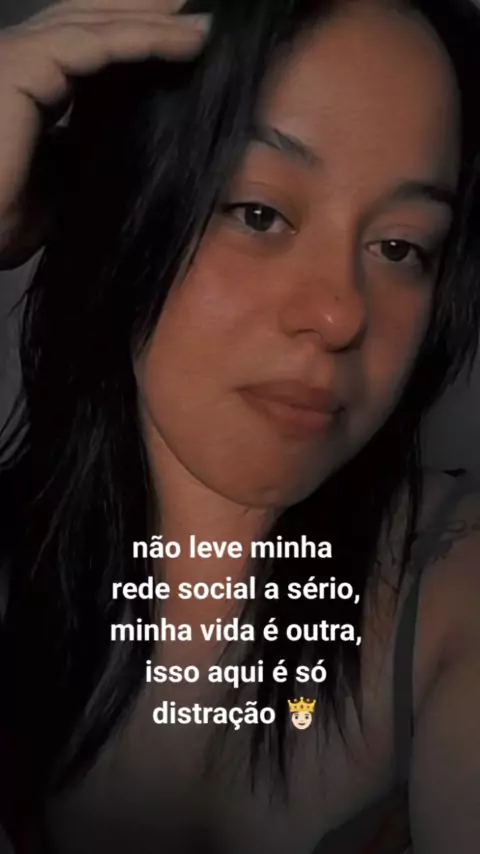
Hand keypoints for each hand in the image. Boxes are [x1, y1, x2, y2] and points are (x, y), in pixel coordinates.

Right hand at [0, 0, 210, 267]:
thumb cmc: (2, 219)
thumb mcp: (62, 184)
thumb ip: (87, 152)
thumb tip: (127, 142)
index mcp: (30, 85)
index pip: (90, 48)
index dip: (138, 41)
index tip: (189, 46)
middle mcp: (22, 59)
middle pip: (95, 23)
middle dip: (150, 17)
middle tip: (205, 18)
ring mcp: (18, 55)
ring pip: (97, 25)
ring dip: (156, 22)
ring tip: (206, 25)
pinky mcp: (21, 64)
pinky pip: (94, 43)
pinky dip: (143, 39)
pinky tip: (185, 40)